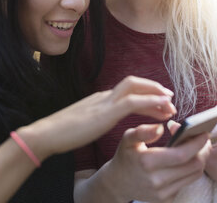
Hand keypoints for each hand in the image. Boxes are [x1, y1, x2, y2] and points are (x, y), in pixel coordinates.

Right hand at [18, 76, 176, 160]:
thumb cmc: (63, 133)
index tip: (160, 102)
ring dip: (156, 94)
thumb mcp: (85, 122)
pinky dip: (150, 103)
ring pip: (136, 88)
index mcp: (101, 98)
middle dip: (155, 89)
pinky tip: (162, 109)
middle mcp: (105, 95)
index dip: (147, 92)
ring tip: (170, 105)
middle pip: (135, 83)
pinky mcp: (106, 112)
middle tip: (170, 99)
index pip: (128, 89)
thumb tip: (103, 119)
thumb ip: (97, 117)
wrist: (46, 135)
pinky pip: (133, 102)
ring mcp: (105, 101)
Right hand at [105, 123, 210, 201]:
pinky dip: (191, 169)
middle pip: (194, 165)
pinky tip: (187, 159)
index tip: (204, 132)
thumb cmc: (126, 156)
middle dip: (203, 150)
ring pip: (194, 174)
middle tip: (203, 138)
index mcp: (147, 162)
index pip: (182, 154)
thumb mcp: (128, 139)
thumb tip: (161, 127)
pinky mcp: (166, 199)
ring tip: (197, 147)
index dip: (197, 143)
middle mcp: (156, 180)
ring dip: (200, 159)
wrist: (117, 183)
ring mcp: (162, 193)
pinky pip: (187, 182)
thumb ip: (143, 131)